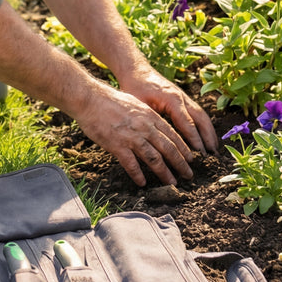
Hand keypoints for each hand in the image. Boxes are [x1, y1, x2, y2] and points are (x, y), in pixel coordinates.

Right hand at [70, 85, 200, 186]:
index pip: (173, 135)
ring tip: (172, 183)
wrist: (90, 99)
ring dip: (165, 172)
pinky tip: (142, 183)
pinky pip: (131, 164)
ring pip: (154, 158)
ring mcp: (132, 137)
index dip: (184, 149)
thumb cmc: (110, 100)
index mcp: (150, 117)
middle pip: (168, 149)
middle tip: (188, 175)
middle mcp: (145, 127)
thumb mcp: (136, 104)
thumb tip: (155, 127)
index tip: (191, 159)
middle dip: (181, 164)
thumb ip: (147, 117)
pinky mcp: (117, 145)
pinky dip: (138, 175)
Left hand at [119, 67, 218, 156]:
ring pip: (202, 115)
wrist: (136, 70)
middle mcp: (182, 98)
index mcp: (172, 99)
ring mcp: (184, 97)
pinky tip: (206, 136)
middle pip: (200, 118)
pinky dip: (205, 125)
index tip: (201, 153)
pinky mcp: (183, 98)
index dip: (195, 139)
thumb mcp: (139, 105)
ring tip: (214, 148)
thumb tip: (155, 141)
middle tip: (213, 154)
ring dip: (209, 131)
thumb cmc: (135, 87)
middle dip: (208, 136)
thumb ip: (149, 120)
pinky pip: (197, 113)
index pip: (187, 122)